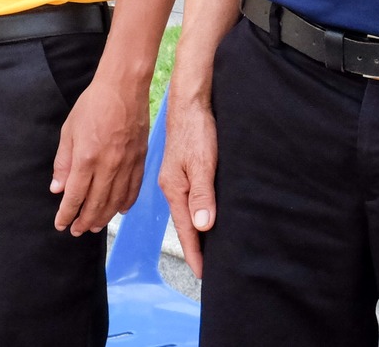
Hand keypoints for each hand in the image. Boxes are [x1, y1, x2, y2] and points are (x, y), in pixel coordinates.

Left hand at [51, 78, 148, 234]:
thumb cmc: (93, 105)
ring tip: (94, 226)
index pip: (75, 196)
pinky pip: (134, 189)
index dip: (66, 214)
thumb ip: (63, 162)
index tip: (61, 224)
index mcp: (86, 159)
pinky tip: (119, 211)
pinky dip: (126, 203)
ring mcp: (126, 165)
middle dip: (84, 221)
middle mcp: (108, 166)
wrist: (124, 88)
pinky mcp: (140, 160)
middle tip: (76, 231)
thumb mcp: (69, 131)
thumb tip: (57, 189)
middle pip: (95, 204)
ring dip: (103, 217)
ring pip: (115, 201)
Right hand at [158, 93, 217, 277]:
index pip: (186, 229)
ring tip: (206, 251)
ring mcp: (177, 179)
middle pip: (184, 224)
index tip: (202, 274)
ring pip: (187, 212)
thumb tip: (202, 226)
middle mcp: (172, 187)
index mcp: (174, 189)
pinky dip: (196, 215)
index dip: (194, 252)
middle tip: (206, 271)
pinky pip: (190, 200)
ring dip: (195, 233)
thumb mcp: (202, 163)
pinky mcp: (184, 170)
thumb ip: (202, 194)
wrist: (190, 104)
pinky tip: (203, 218)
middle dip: (194, 248)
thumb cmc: (197, 131)